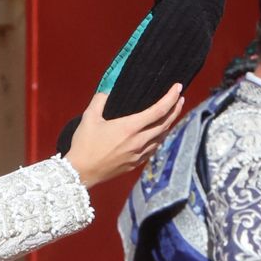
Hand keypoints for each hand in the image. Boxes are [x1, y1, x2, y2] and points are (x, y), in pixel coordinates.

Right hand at [63, 86, 185, 188]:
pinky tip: (159, 134)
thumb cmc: (84, 145)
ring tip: (172, 114)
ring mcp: (138, 154)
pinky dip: (160, 138)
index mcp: (130, 127)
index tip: (178, 87)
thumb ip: (100, 100)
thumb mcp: (89, 118)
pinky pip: (154, 149)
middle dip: (175, 109)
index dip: (171, 98)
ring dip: (169, 124)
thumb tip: (108, 90)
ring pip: (161, 137)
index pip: (159, 110)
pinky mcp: (135, 164)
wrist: (81, 172)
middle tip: (180, 98)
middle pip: (165, 123)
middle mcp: (138, 141)